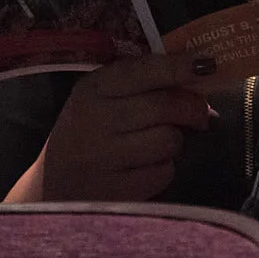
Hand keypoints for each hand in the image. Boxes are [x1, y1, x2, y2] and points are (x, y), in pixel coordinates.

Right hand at [12, 52, 215, 201]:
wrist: (51, 189)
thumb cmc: (88, 134)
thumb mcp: (102, 99)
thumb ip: (144, 83)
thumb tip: (201, 78)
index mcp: (92, 90)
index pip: (143, 71)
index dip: (179, 66)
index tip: (208, 65)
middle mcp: (93, 121)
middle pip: (164, 106)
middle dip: (192, 108)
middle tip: (199, 113)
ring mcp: (102, 159)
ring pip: (168, 140)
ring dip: (174, 141)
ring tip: (159, 142)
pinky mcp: (114, 192)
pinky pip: (162, 172)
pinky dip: (163, 169)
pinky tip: (146, 166)